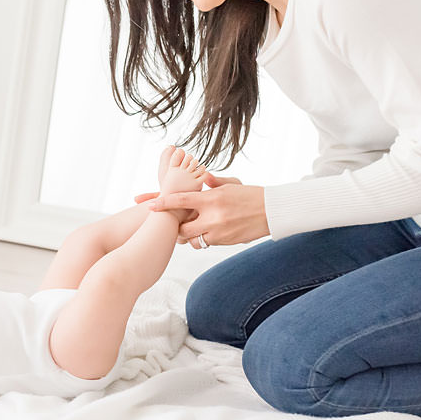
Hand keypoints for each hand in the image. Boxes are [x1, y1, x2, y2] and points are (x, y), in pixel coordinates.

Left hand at [148, 183, 270, 245]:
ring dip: (189, 236)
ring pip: (192, 239)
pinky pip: (206, 243)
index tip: (148, 205)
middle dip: (175, 228)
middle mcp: (213, 216)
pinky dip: (203, 239)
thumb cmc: (250, 194)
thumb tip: (201, 176)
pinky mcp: (225, 241)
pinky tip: (208, 232)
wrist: (272, 211)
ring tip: (191, 229)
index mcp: (212, 198)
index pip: (181, 200)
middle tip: (172, 224)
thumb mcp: (232, 184)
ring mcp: (218, 231)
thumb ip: (213, 182)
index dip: (162, 203)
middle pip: (181, 228)